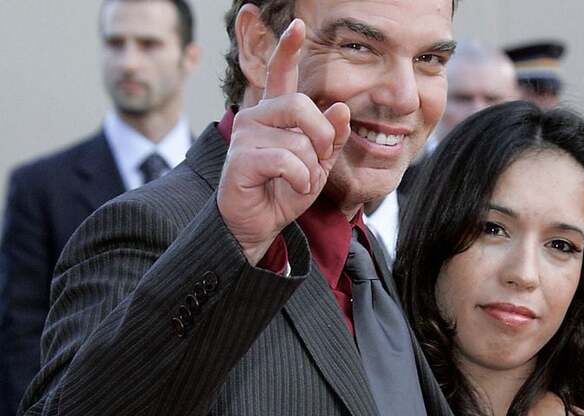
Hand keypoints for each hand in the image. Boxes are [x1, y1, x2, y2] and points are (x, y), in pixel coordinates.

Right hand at [217, 18, 350, 264]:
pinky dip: (301, 180)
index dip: (288, 48)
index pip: (281, 74)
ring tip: (300, 181)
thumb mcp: (319, 163)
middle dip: (321, 136)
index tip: (297, 23)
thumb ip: (330, 137)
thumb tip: (340, 109)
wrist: (260, 223)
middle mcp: (256, 117)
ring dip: (310, 168)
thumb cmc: (286, 190)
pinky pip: (287, 161)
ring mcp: (245, 135)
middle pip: (300, 104)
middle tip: (319, 160)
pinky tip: (293, 188)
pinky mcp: (240, 158)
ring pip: (298, 140)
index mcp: (276, 113)